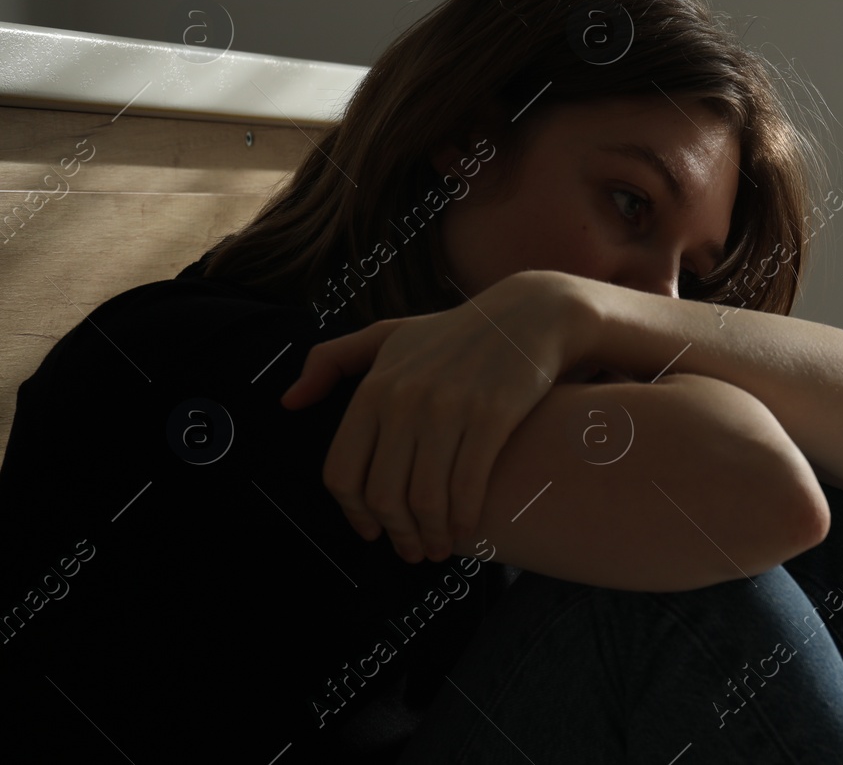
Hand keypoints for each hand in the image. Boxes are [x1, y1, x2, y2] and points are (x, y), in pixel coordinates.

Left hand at [279, 269, 595, 562]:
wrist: (530, 314)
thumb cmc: (455, 332)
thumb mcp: (387, 335)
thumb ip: (331, 361)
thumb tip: (288, 402)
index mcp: (373, 387)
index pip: (342, 472)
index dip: (354, 514)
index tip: (372, 533)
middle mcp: (404, 399)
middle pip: (383, 494)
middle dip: (397, 535)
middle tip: (413, 551)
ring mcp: (449, 408)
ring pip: (425, 498)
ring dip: (432, 536)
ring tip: (441, 548)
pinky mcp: (492, 416)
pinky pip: (467, 487)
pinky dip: (464, 519)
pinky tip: (469, 530)